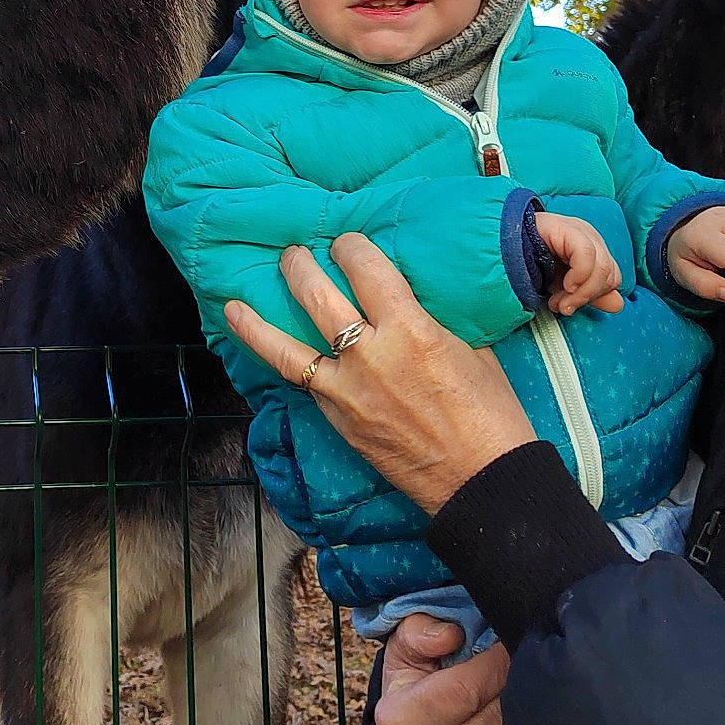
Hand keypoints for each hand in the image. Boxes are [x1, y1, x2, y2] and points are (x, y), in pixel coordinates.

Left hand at [224, 235, 535, 513]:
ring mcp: (347, 392)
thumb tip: (407, 301)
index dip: (350, 248)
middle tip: (293, 255)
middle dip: (299, 268)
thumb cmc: (491, 414)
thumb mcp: (473, 351)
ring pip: (286, 350)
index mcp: (411, 330)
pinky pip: (304, 386)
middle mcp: (370, 356)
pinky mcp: (339, 422)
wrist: (482, 481)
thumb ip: (433, 322)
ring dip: (256, 323)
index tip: (345, 243)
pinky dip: (287, 368)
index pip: (366, 269)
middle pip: (317, 297)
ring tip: (234, 305)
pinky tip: (272, 356)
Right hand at [373, 615, 532, 724]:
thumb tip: (451, 635)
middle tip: (529, 668)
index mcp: (401, 724)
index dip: (497, 661)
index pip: (468, 688)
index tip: (511, 645)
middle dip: (518, 687)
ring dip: (534, 720)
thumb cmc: (419, 689)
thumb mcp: (406, 652)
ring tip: (534, 699)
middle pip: (498, 719)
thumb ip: (421, 632)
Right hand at [533, 211, 624, 316]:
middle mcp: (588, 236)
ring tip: (558, 301)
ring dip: (581, 292)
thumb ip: (588, 295)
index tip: (566, 306)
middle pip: (610, 274)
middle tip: (562, 305)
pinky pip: (587, 257)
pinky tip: (564, 285)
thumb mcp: (559, 286)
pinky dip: (580, 277)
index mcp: (590, 247)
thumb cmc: (525, 263)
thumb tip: (618, 304)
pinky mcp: (567, 228)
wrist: (497, 247)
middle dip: (586, 297)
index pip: (612, 277)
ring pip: (603, 268)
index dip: (593, 296)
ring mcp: (579, 230)